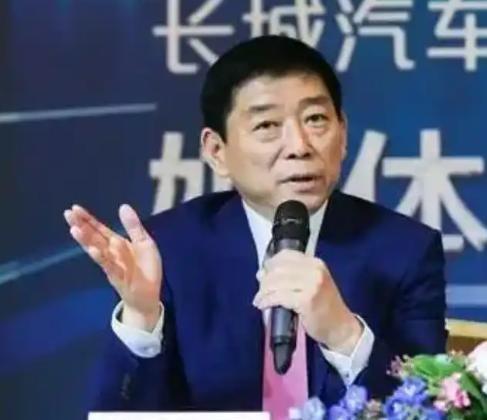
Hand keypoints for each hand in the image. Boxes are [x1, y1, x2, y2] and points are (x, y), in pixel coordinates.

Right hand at [64, 204, 161, 330]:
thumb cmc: (146, 269)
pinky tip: (93, 250)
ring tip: (74, 230)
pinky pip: (109, 266)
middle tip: (68, 215)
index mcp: (117, 243)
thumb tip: (123, 206)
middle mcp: (111, 253)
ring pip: (98, 251)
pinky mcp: (119, 277)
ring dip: (86, 241)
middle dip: (81, 226)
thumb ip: (133, 227)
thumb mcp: (145, 243)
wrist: (149, 296)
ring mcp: (113, 265)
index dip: (87, 219)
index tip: (74, 208)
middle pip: (93, 237)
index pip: (99, 229)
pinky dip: (101, 258)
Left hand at [253, 250, 362, 354]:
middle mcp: (314, 270)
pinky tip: (263, 305)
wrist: (341, 327)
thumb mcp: (311, 283)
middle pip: (278, 268)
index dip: (271, 263)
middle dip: (265, 280)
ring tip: (259, 299)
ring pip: (276, 282)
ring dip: (263, 292)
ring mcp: (311, 285)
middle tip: (260, 290)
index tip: (264, 274)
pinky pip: (279, 297)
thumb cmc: (324, 306)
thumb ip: (290, 276)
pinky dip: (267, 301)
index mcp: (316, 263)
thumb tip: (261, 273)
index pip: (286, 255)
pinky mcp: (306, 300)